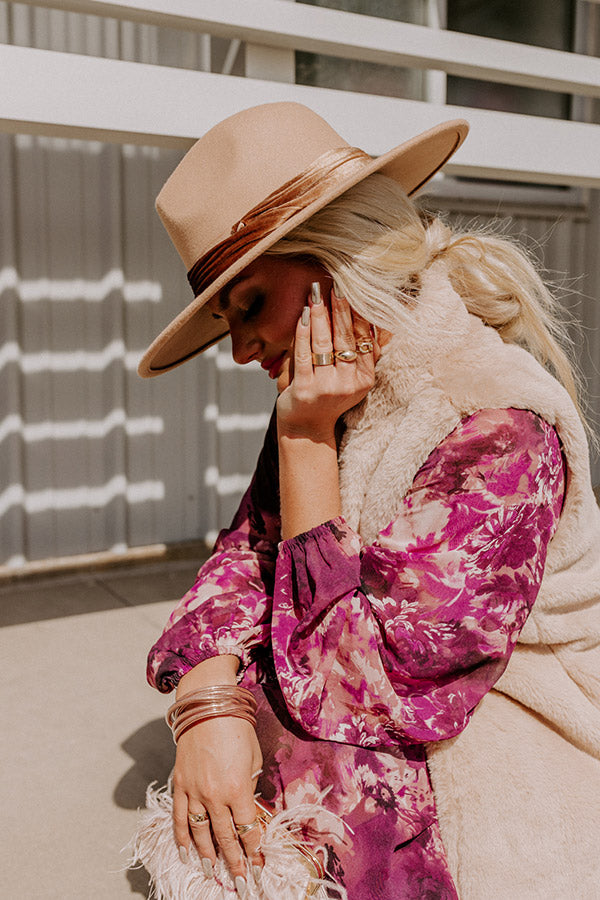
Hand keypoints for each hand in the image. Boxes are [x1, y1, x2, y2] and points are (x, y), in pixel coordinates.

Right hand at [173, 715, 262, 892]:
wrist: (207, 705)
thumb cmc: (237, 728)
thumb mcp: (254, 758)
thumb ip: (251, 786)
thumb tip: (248, 809)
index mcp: (238, 788)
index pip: (248, 830)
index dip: (255, 850)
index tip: (260, 866)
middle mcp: (214, 795)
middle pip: (225, 838)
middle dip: (235, 864)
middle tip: (242, 884)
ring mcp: (194, 791)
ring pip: (200, 833)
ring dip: (208, 857)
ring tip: (213, 875)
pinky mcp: (179, 784)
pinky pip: (179, 817)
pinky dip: (181, 837)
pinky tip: (185, 852)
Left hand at [276, 286, 377, 440]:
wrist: (306, 428)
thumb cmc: (328, 396)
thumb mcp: (352, 378)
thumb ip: (361, 352)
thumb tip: (375, 318)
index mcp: (365, 378)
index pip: (364, 340)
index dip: (359, 314)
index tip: (355, 291)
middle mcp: (349, 384)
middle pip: (345, 338)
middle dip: (340, 308)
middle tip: (336, 284)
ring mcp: (327, 387)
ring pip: (324, 343)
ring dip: (320, 315)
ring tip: (316, 293)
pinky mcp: (305, 389)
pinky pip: (304, 354)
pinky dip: (303, 332)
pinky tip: (302, 316)